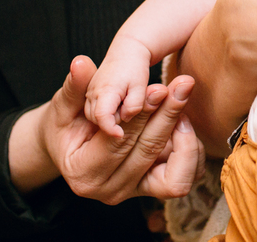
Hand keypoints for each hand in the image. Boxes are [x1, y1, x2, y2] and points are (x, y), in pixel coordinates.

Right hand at [16, 55, 202, 201]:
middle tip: (183, 84)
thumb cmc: (66, 125)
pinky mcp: (154, 188)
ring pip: (177, 175)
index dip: (142, 113)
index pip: (119, 142)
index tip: (159, 87)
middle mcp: (110, 190)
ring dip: (186, 138)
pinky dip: (192, 151)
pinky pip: (187, 176)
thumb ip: (75, 86)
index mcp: (83, 173)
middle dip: (168, 115)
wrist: (72, 149)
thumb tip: (80, 63)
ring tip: (181, 104)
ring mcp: (134, 193)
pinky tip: (183, 121)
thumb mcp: (64, 105)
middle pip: (149, 152)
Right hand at [85, 41, 152, 137]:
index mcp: (105, 91)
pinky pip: (95, 112)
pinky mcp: (89, 95)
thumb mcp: (140, 86)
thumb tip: (125, 119)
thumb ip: (135, 105)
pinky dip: (105, 114)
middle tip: (127, 110)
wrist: (126, 52)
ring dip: (108, 118)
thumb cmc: (135, 68)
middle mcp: (92, 93)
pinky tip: (117, 106)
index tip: (121, 134)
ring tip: (123, 105)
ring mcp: (89, 94)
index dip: (111, 129)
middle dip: (112, 122)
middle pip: (98, 120)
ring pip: (94, 118)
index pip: (102, 117)